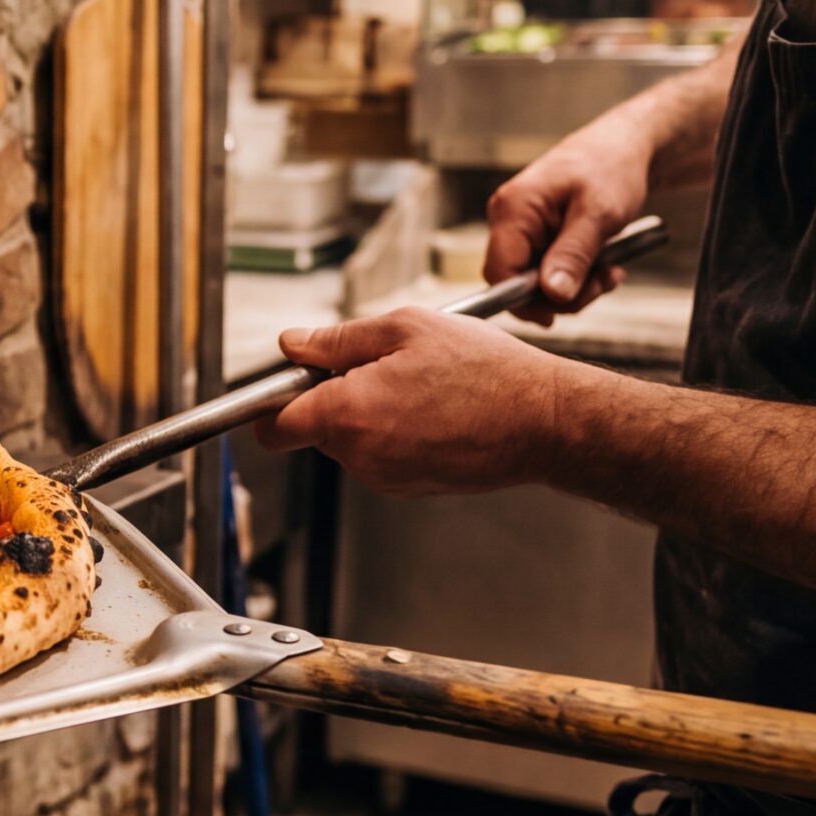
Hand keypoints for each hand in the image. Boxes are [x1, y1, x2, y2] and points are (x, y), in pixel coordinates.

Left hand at [258, 310, 577, 494]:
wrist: (544, 421)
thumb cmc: (485, 371)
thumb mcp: (406, 328)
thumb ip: (337, 339)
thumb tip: (291, 345)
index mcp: (347, 413)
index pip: (272, 425)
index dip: (271, 401)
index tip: (288, 381)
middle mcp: (359, 455)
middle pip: (313, 428)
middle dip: (330, 396)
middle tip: (380, 364)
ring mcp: (384, 477)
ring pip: (348, 440)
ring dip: (366, 412)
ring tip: (417, 384)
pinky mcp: (409, 487)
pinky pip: (379, 455)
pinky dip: (392, 432)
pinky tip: (433, 409)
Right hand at [484, 116, 653, 324]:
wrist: (624, 146)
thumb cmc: (611, 168)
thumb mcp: (600, 214)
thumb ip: (573, 255)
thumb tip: (552, 295)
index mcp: (513, 209)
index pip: (499, 272)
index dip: (524, 299)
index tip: (559, 312)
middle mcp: (508, 218)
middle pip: (516, 281)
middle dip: (560, 293)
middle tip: (603, 284)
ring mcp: (521, 227)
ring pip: (534, 280)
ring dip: (575, 287)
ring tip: (609, 272)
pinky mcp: (536, 234)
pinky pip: (546, 269)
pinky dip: (576, 275)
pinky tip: (603, 266)